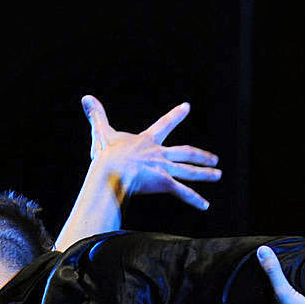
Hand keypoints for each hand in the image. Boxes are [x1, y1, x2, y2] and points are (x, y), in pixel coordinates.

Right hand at [82, 95, 220, 209]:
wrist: (113, 171)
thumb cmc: (106, 154)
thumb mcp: (102, 133)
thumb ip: (97, 116)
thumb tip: (86, 97)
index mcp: (147, 142)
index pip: (164, 125)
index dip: (175, 115)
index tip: (187, 107)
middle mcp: (159, 154)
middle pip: (185, 153)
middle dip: (201, 155)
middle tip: (215, 158)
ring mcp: (163, 168)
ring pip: (189, 171)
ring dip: (205, 173)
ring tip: (218, 175)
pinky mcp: (164, 182)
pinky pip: (182, 192)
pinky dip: (194, 199)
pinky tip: (205, 206)